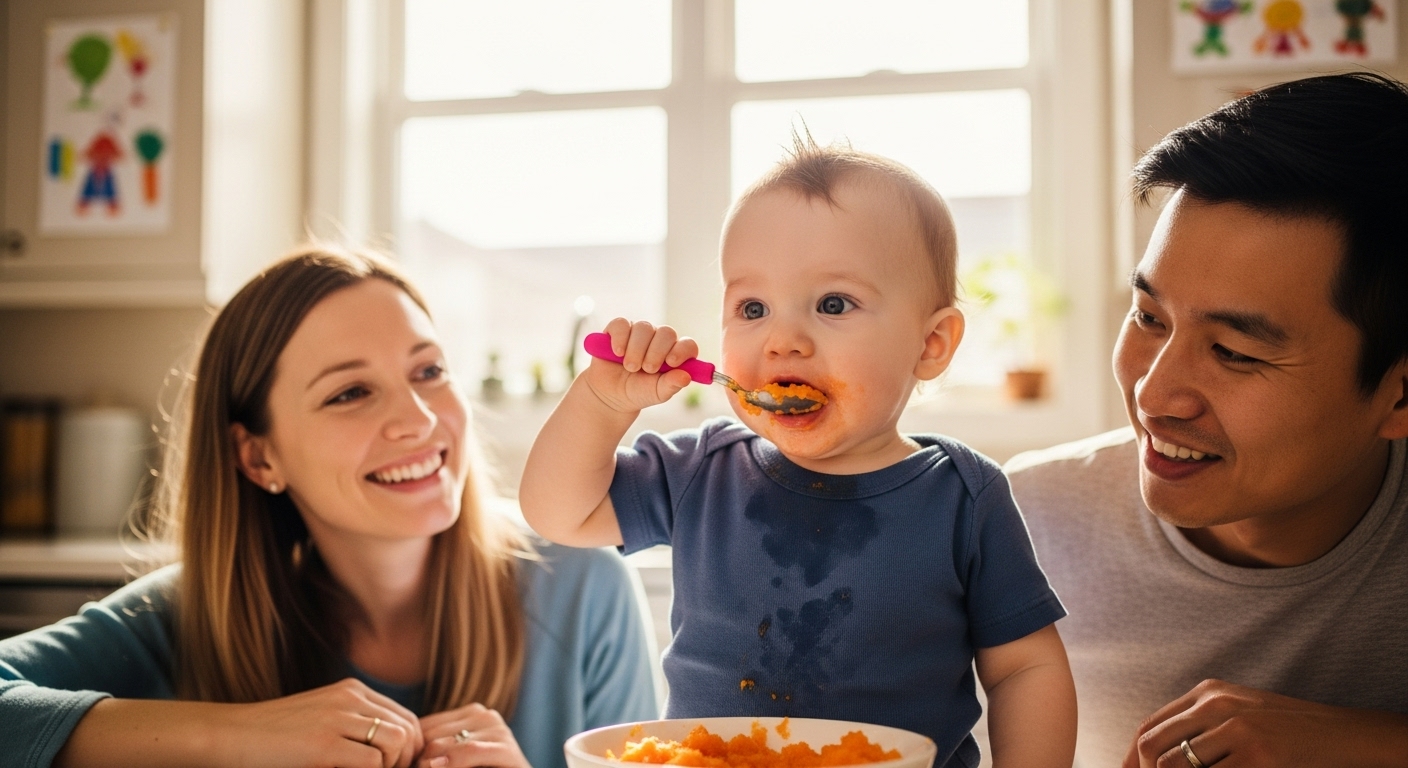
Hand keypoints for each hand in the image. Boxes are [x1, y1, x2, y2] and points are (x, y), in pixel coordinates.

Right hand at [223, 677, 423, 767]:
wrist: (230, 735)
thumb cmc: (273, 736)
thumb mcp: (321, 718)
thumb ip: (352, 724)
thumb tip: (390, 748)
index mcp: (352, 691)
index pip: (405, 717)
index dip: (410, 747)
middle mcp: (350, 699)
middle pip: (408, 729)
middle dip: (407, 759)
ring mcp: (338, 719)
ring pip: (396, 742)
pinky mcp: (324, 745)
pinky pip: (373, 762)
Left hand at [416, 704, 529, 767]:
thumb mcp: (454, 758)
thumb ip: (434, 750)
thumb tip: (402, 752)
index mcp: (471, 713)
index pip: (425, 725)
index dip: (411, 749)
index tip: (407, 764)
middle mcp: (485, 715)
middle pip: (431, 734)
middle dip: (420, 758)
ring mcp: (498, 730)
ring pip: (446, 743)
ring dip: (430, 763)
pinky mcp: (507, 749)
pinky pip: (470, 752)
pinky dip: (452, 762)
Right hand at [584, 318, 697, 412]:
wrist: (610, 394)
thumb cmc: (638, 392)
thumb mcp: (656, 393)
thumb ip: (671, 385)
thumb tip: (686, 377)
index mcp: (674, 354)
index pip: (687, 344)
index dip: (682, 350)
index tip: (672, 362)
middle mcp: (659, 339)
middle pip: (667, 332)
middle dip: (657, 352)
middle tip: (647, 369)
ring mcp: (639, 332)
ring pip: (644, 327)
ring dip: (637, 349)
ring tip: (630, 367)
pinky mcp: (618, 329)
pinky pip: (622, 324)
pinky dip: (620, 338)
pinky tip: (619, 353)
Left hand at [1125, 679, 1407, 767]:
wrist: (1343, 734)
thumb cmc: (1288, 728)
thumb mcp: (1238, 713)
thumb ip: (1199, 726)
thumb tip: (1154, 755)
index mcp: (1208, 691)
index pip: (1150, 725)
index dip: (1130, 757)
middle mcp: (1216, 705)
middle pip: (1153, 746)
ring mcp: (1236, 730)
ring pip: (1175, 767)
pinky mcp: (1256, 757)